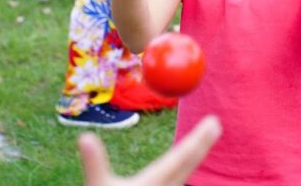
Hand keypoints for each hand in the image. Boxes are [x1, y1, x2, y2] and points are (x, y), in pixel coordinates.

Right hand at [79, 115, 220, 185]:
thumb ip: (94, 163)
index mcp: (153, 184)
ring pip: (180, 176)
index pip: (181, 157)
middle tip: (215, 124)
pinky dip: (178, 174)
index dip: (198, 139)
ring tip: (201, 141)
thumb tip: (85, 137)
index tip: (214, 122)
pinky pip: (172, 185)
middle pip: (187, 164)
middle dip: (201, 143)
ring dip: (190, 158)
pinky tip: (182, 165)